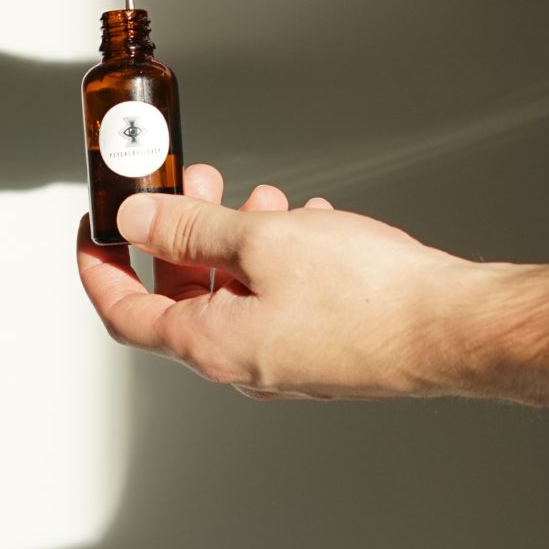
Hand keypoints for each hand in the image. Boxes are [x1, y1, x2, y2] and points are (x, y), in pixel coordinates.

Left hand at [76, 161, 498, 399]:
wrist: (454, 328)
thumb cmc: (371, 296)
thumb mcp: (263, 240)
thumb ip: (192, 227)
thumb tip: (138, 220)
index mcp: (214, 346)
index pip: (126, 314)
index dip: (100, 269)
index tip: (94, 231)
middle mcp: (245, 364)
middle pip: (184, 297)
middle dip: (181, 233)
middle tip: (192, 185)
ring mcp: (288, 362)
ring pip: (238, 292)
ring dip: (237, 238)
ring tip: (261, 196)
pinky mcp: (325, 351)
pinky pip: (282, 300)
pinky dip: (281, 256)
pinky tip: (310, 221)